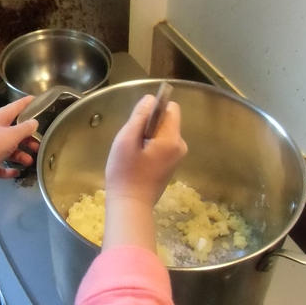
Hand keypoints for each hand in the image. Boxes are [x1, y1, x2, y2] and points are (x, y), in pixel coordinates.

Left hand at [0, 96, 39, 189]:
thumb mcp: (12, 134)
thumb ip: (25, 128)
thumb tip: (34, 123)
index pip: (14, 108)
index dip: (26, 103)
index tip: (36, 100)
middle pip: (14, 132)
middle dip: (27, 138)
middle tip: (39, 143)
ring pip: (9, 150)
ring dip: (20, 155)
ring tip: (29, 161)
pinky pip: (2, 166)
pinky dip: (9, 169)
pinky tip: (18, 171)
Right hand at [102, 94, 186, 251]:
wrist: (131, 205)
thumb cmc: (125, 173)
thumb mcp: (126, 140)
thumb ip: (139, 117)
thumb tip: (150, 99)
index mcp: (172, 138)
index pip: (171, 108)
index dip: (154, 110)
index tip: (138, 124)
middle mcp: (180, 146)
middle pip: (167, 121)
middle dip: (149, 125)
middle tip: (133, 142)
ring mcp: (177, 157)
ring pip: (163, 133)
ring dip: (148, 137)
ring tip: (134, 153)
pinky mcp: (170, 165)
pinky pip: (162, 146)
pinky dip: (150, 148)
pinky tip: (138, 161)